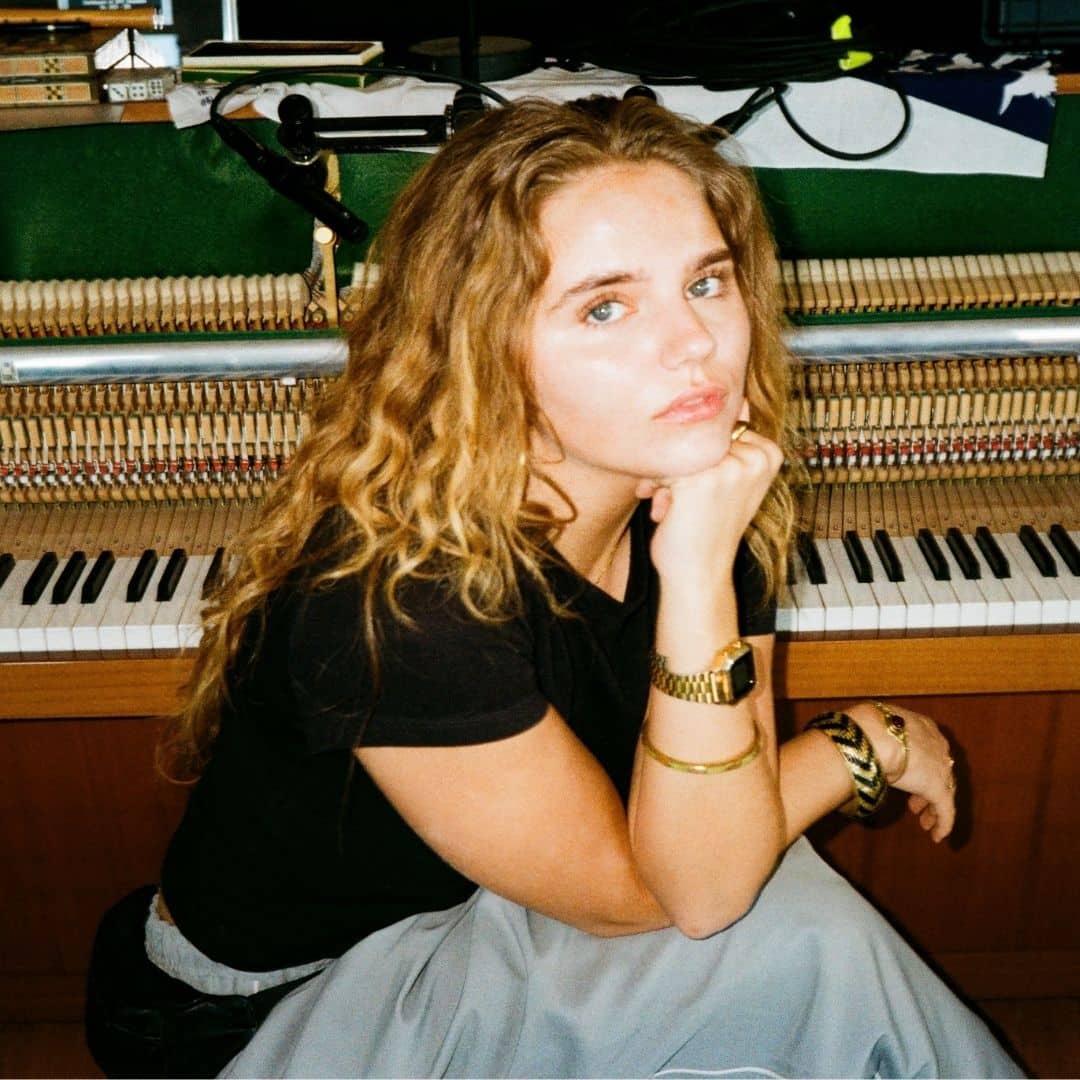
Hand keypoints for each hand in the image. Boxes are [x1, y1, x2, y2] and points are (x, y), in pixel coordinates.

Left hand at [635, 411, 783, 597]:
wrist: (700, 573)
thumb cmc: (709, 529)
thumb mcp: (730, 482)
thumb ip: (731, 445)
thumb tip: (733, 402)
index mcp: (769, 454)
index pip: (720, 429)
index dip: (701, 457)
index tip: (701, 488)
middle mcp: (753, 458)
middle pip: (698, 436)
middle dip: (679, 466)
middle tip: (679, 499)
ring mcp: (728, 467)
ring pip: (679, 450)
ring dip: (665, 478)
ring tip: (673, 508)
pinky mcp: (700, 479)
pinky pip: (663, 466)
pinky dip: (656, 488)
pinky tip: (667, 512)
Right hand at [850, 701, 956, 842]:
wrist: (874, 734)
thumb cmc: (867, 726)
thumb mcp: (874, 727)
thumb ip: (875, 738)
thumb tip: (858, 745)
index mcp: (923, 727)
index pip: (928, 751)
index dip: (920, 767)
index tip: (909, 779)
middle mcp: (938, 746)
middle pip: (939, 772)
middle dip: (926, 790)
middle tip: (914, 804)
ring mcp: (940, 768)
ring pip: (944, 792)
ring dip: (932, 808)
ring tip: (923, 822)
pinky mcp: (939, 789)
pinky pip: (946, 810)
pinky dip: (943, 824)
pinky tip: (936, 836)